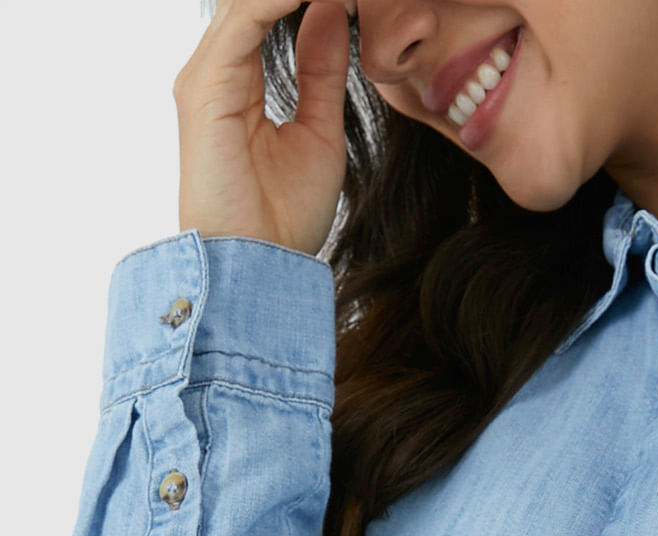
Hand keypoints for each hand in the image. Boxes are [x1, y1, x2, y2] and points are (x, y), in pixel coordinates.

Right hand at [173, 0, 357, 254]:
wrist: (260, 267)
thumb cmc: (284, 218)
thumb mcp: (320, 130)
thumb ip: (322, 68)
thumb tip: (333, 11)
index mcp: (235, 82)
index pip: (264, 11)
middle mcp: (213, 73)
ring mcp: (204, 78)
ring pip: (244, 1)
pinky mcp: (205, 90)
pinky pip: (243, 22)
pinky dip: (278, 2)